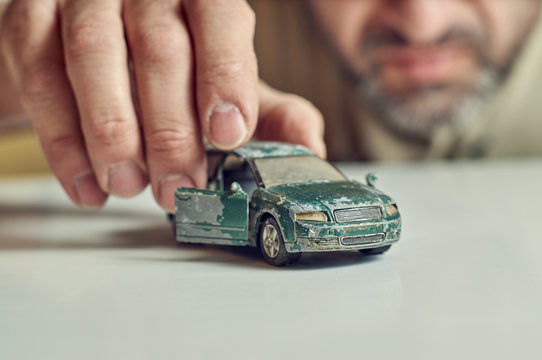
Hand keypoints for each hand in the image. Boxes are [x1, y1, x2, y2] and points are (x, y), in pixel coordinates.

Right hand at [0, 0, 324, 211]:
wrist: (102, 51)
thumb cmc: (174, 69)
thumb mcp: (226, 85)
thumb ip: (268, 111)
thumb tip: (310, 146)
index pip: (220, 18)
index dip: (225, 76)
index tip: (226, 136)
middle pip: (158, 46)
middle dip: (170, 129)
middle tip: (177, 187)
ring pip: (92, 55)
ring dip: (112, 133)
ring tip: (131, 185)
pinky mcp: (30, 18)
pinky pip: (38, 75)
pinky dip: (62, 139)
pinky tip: (89, 184)